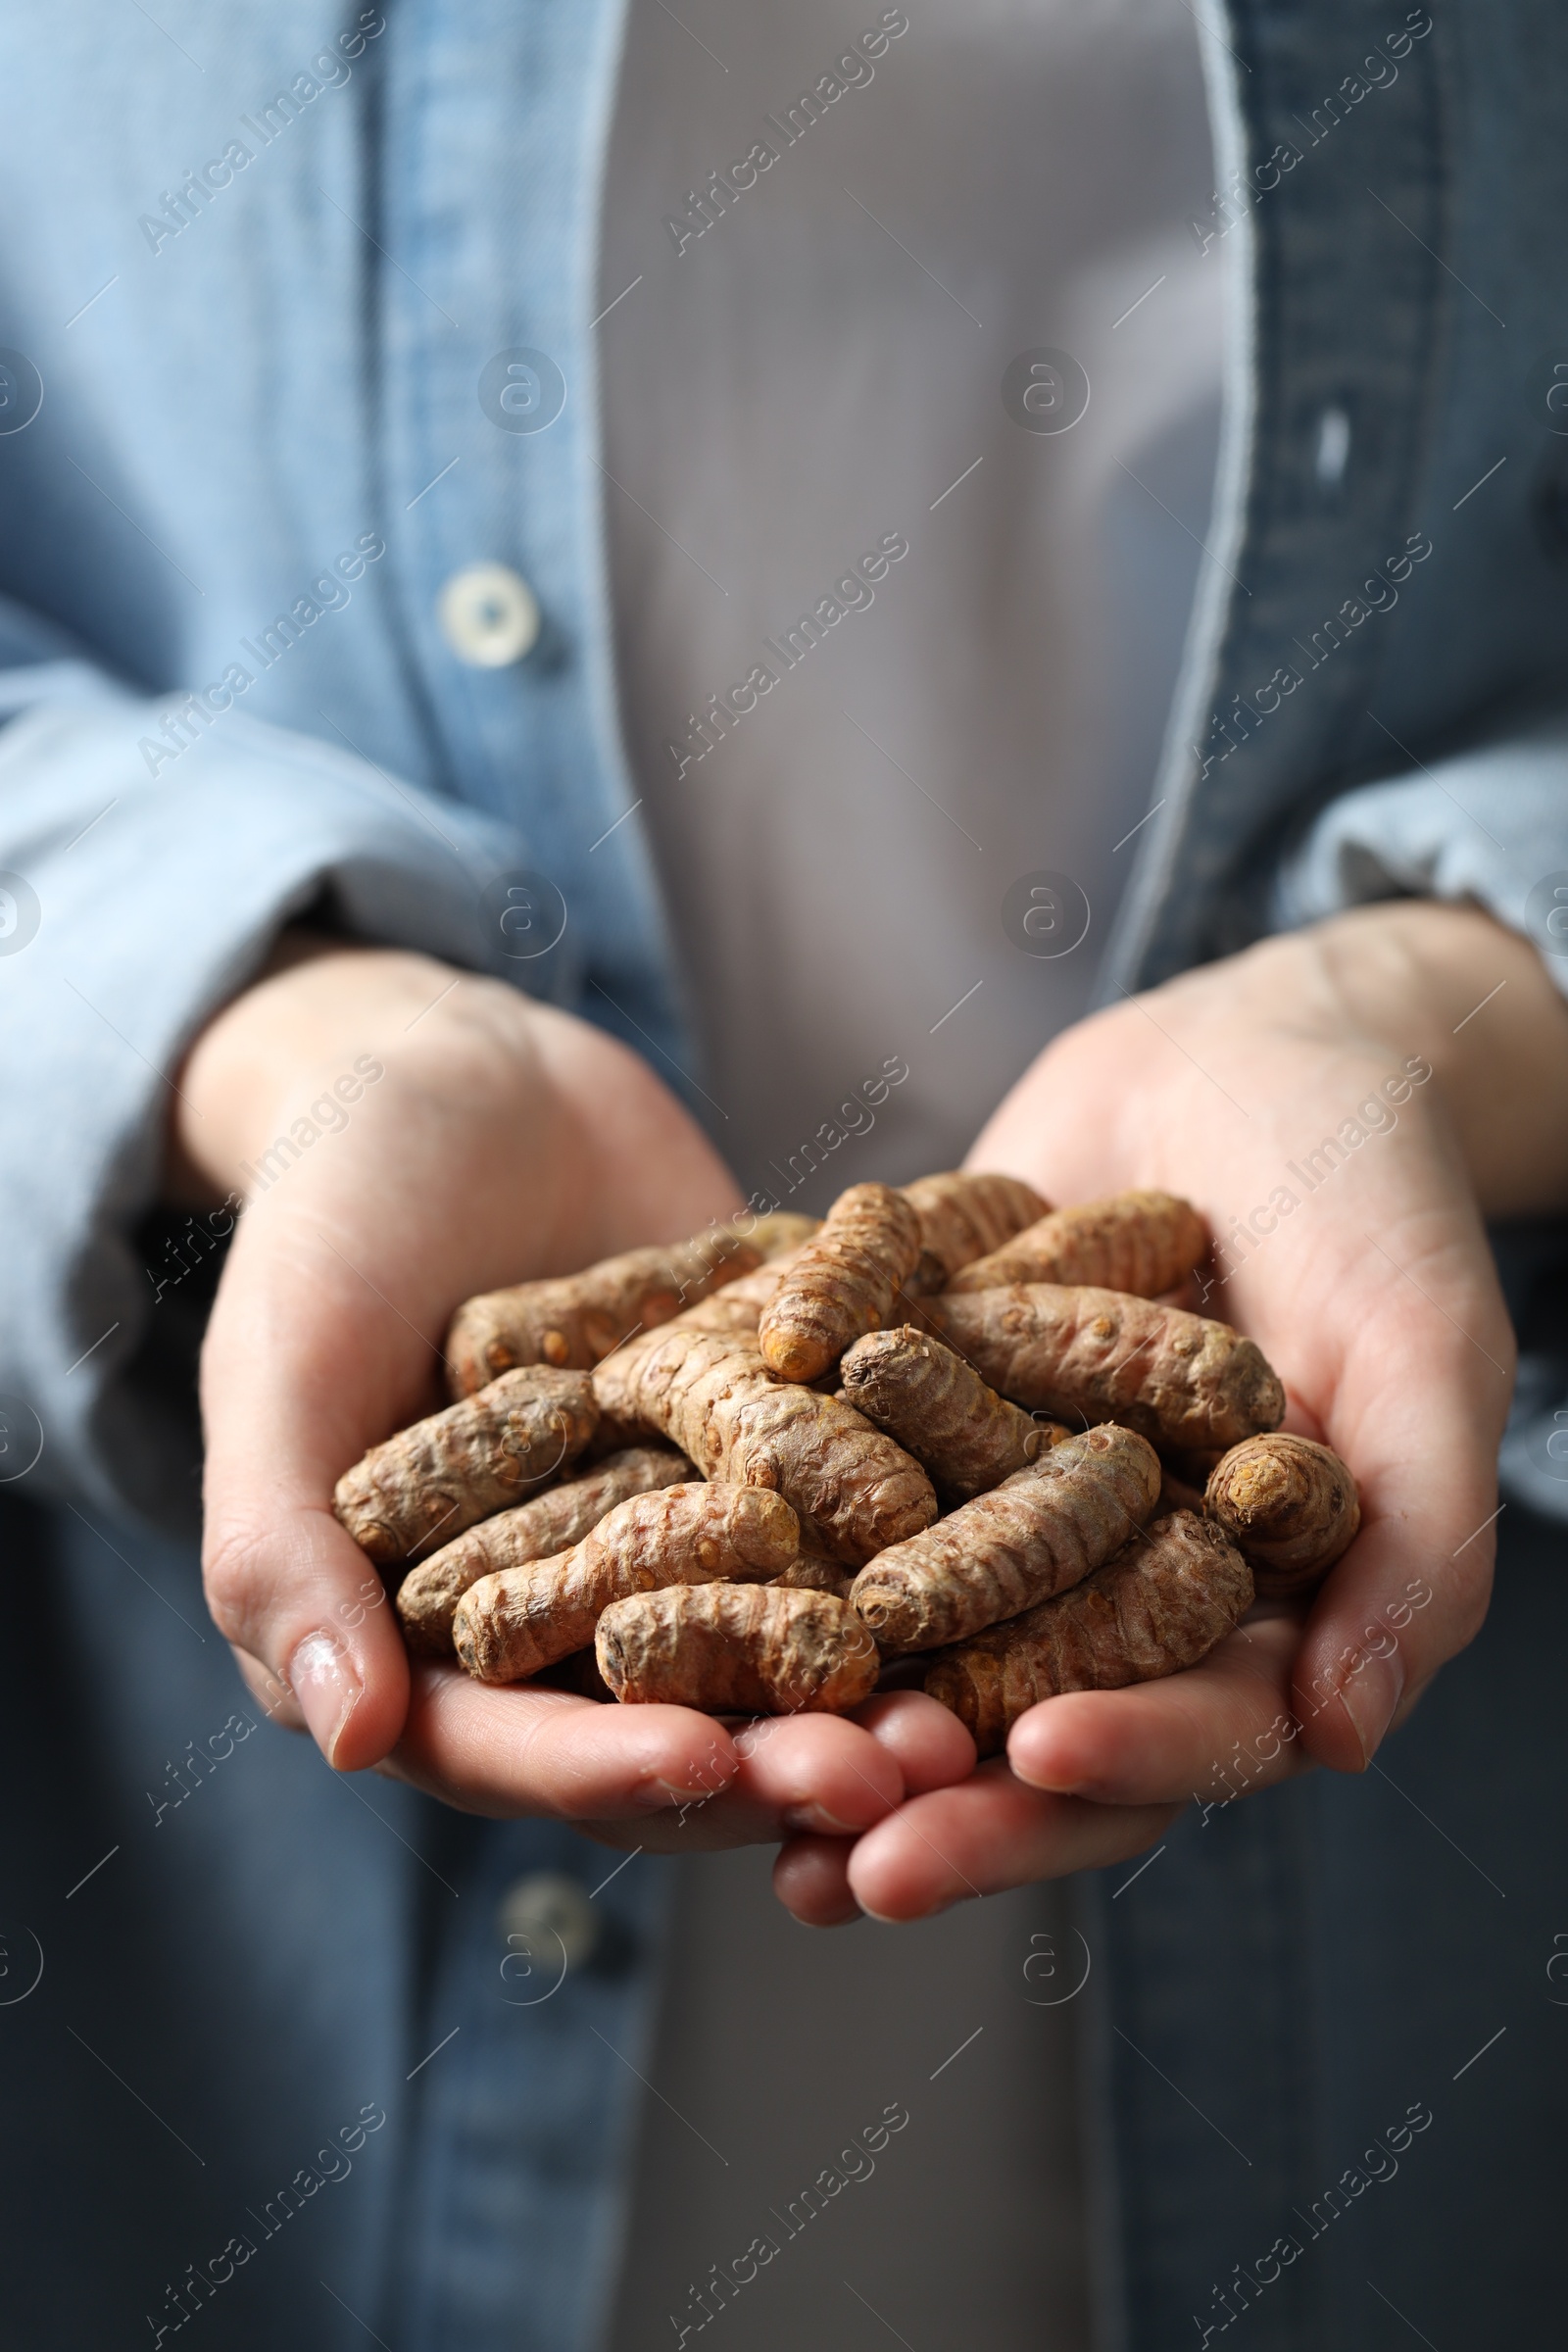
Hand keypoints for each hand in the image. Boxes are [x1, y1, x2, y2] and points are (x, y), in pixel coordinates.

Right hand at [180, 938, 970, 1847]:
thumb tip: (348, 1738)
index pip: (512, 1747)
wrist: (460, 1070)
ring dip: (882, 1688)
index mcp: (426, 1638)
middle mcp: (566, 1618)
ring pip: (787, 1647)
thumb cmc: (334, 1209)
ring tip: (984, 1709)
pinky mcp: (779, 1460)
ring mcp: (683, 1540)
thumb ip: (279, 1544)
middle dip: (786, 1760)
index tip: (712, 1773)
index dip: (606, 1772)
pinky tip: (1032, 1547)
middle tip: (906, 1774)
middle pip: (676, 1726)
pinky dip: (934, 1543)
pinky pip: (855, 1517)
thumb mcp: (284, 1359)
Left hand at [774, 903, 1567, 1924]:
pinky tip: (671, 1595)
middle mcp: (1123, 1591)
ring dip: (837, 1724)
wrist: (1251, 1054)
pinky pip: (837, 1513)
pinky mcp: (915, 1441)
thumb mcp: (1424, 1352)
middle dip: (950, 1795)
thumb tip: (1342, 1736)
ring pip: (919, 1649)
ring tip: (742, 1786)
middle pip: (1039, 1728)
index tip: (1039, 1757)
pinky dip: (763, 1560)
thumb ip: (1416, 1538)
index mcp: (1258, 1613)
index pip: (1200, 1726)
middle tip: (852, 1863)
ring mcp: (1009, 1519)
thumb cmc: (1375, 1194)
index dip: (1129, 1756)